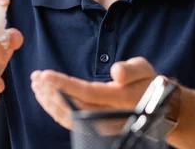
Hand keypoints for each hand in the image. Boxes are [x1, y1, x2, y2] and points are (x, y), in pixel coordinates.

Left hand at [31, 57, 156, 129]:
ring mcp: (101, 123)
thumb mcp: (144, 70)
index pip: (85, 92)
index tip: (45, 74)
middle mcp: (108, 114)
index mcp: (118, 98)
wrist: (159, 108)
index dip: (63, 84)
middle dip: (50, 92)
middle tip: (35, 77)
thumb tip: (116, 72)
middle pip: (72, 106)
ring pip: (68, 117)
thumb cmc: (148, 83)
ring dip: (49, 102)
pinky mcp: (95, 126)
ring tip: (35, 85)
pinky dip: (55, 110)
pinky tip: (45, 98)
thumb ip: (131, 70)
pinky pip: (72, 121)